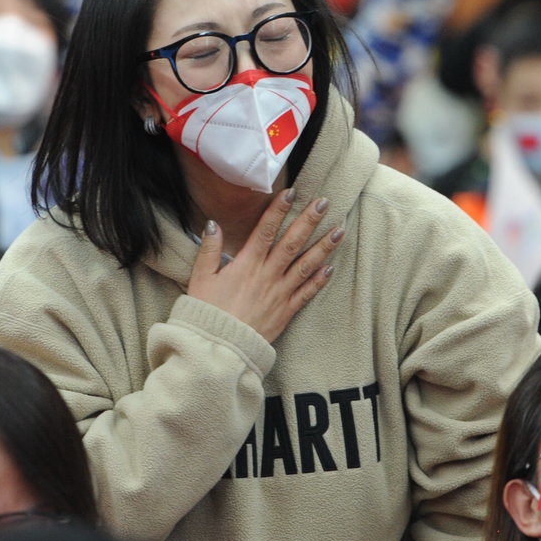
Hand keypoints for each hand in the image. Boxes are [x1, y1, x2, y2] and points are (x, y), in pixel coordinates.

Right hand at [188, 189, 344, 342]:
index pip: (265, 230)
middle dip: (309, 220)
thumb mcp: (200, 278)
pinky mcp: (286, 312)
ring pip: (306, 265)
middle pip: (292, 243)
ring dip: (324, 246)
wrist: (219, 348)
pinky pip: (306, 293)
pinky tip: (331, 267)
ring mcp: (279, 294)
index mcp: (246, 265)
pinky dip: (319, 280)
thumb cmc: (207, 313)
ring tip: (339, 230)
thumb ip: (209, 250)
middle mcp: (267, 276)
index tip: (291, 191)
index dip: (278, 210)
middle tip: (324, 202)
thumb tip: (213, 224)